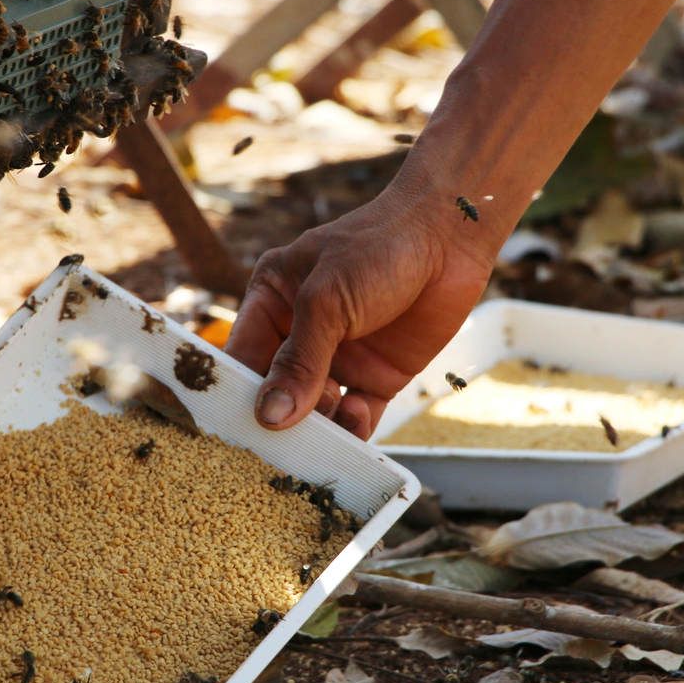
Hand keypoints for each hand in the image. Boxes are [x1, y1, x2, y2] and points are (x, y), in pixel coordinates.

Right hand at [223, 187, 495, 439]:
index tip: (233, 426)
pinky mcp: (378, 376)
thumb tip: (269, 415)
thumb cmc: (378, 248)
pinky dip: (352, 427)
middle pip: (275, 390)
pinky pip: (356, 416)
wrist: (450, 237)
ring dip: (317, 424)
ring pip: (314, 410)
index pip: (241, 355)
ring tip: (327, 417)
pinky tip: (355, 414)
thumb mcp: (325, 300)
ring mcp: (339, 357)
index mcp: (272, 300)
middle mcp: (300, 333)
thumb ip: (298, 360)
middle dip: (277, 418)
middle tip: (277, 445)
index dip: (235, 390)